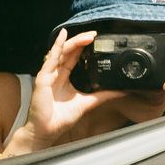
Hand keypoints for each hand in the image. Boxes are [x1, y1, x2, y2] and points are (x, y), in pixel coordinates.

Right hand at [18, 29, 126, 149]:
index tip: (97, 39)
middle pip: (69, 51)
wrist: (48, 130)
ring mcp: (49, 74)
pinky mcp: (43, 77)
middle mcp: (56, 73)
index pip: (74, 57)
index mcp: (64, 77)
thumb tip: (121, 92)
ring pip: (62, 51)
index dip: (84, 47)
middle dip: (81, 41)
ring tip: (87, 35)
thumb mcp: (87, 103)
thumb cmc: (61, 118)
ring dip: (75, 42)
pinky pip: (51, 58)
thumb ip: (103, 96)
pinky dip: (57, 46)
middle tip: (95, 34)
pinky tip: (62, 35)